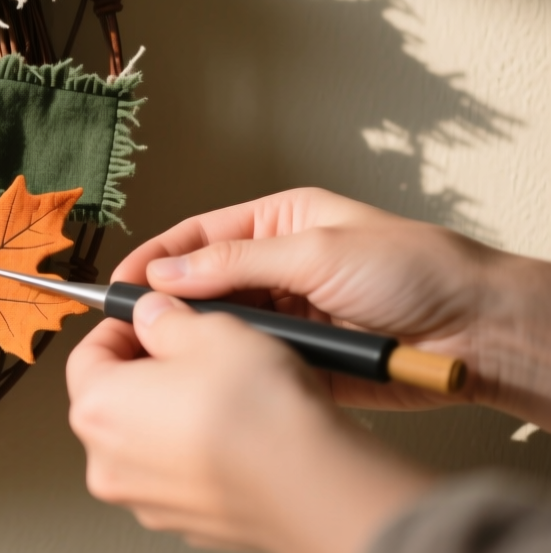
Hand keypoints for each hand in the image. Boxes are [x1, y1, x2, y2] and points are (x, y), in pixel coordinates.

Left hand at [67, 293, 434, 552]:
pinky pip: (178, 474)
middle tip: (186, 351)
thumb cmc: (262, 413)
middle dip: (145, 370)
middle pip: (112, 401)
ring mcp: (145, 500)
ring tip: (218, 391)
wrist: (318, 486)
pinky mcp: (184, 522)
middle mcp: (109, 464)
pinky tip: (233, 432)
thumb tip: (152, 313)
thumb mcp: (210, 329)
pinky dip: (196, 452)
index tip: (146, 317)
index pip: (86, 354)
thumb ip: (165, 317)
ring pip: (144, 440)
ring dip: (171, 412)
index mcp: (98, 409)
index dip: (120, 327)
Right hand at [118, 187, 550, 422]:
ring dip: (201, 341)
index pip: (197, 236)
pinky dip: (232, 372)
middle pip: (202, 285)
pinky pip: (253, 365)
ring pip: (224, 329)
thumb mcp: (318, 250)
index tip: (118, 284)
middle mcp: (279, 267)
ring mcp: (291, 316)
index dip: (154, 258)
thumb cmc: (420, 271)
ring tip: (170, 353)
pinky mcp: (303, 360)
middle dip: (168, 304)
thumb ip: (238, 260)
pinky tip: (216, 376)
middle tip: (134, 327)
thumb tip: (169, 270)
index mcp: (279, 222)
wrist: (480, 332)